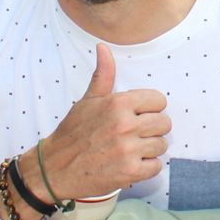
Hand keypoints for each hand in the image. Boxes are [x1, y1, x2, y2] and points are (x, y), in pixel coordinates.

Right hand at [42, 45, 169, 199]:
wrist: (55, 168)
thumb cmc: (73, 132)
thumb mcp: (88, 100)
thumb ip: (103, 75)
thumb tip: (103, 47)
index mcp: (119, 103)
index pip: (159, 100)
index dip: (150, 109)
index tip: (138, 116)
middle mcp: (126, 124)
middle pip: (164, 123)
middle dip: (152, 130)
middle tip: (134, 135)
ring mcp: (129, 149)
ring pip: (161, 145)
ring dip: (149, 149)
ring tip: (130, 149)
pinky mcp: (130, 172)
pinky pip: (156, 166)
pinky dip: (146, 167)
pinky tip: (130, 163)